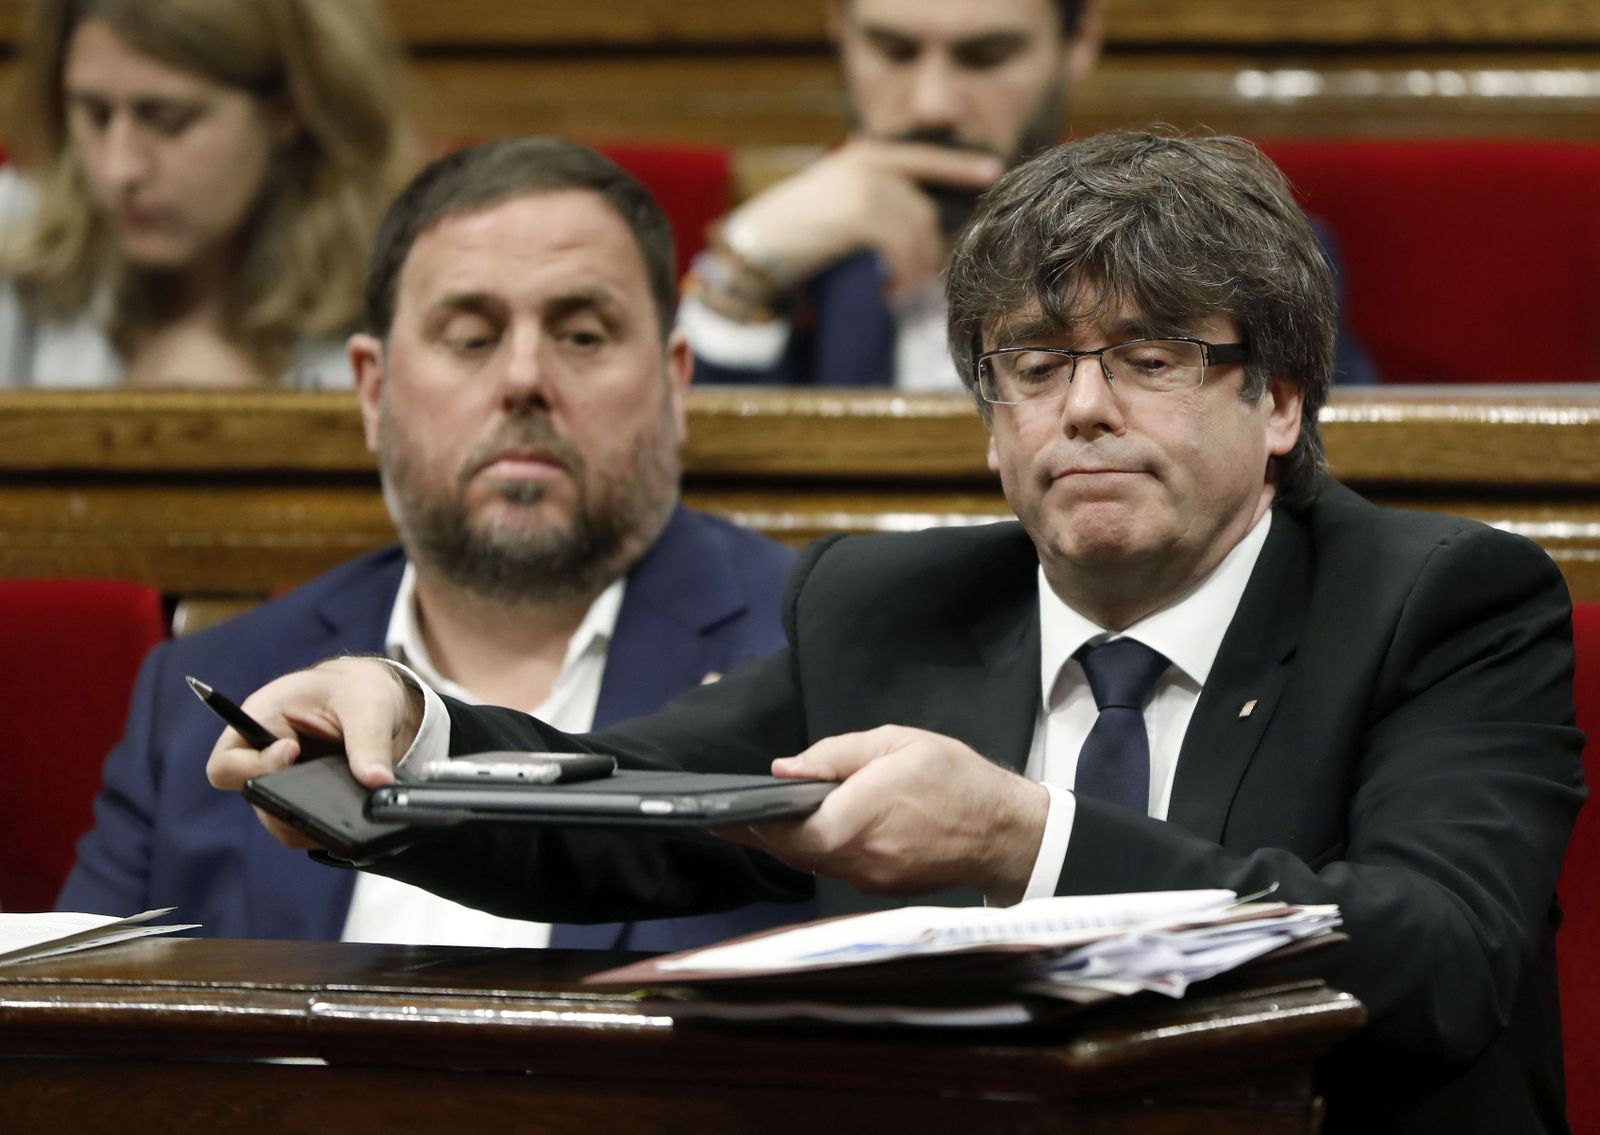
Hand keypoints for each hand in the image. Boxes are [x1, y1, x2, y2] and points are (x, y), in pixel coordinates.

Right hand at [205, 656, 420, 849]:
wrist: (378, 696)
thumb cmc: (358, 687)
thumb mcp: (368, 703)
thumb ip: (370, 741)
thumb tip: (377, 782)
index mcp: (262, 722)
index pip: (226, 765)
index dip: (252, 768)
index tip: (293, 751)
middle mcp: (266, 759)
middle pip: (256, 802)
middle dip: (290, 805)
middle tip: (331, 799)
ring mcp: (287, 782)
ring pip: (282, 821)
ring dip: (313, 822)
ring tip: (350, 812)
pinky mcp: (309, 799)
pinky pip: (310, 826)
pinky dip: (331, 827)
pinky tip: (356, 819)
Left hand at [721, 725, 1047, 903]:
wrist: (1005, 832)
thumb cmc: (954, 778)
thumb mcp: (897, 743)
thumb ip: (836, 756)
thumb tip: (785, 769)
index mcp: (861, 816)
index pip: (792, 831)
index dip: (754, 825)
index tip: (722, 815)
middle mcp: (860, 856)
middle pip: (794, 851)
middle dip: (762, 834)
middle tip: (731, 817)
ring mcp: (870, 879)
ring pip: (813, 863)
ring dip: (788, 843)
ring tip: (763, 821)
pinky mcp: (881, 889)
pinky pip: (836, 869)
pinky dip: (817, 851)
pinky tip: (810, 832)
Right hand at [730, 139, 1002, 294]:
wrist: (748, 246)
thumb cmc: (787, 235)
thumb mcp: (832, 204)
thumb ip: (871, 202)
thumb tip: (916, 228)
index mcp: (861, 156)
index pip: (922, 156)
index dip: (959, 165)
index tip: (992, 171)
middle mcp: (866, 164)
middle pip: (924, 208)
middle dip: (930, 249)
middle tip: (918, 280)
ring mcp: (862, 186)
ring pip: (917, 230)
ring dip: (915, 268)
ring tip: (897, 289)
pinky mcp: (858, 213)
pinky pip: (901, 246)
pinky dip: (901, 273)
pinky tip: (887, 289)